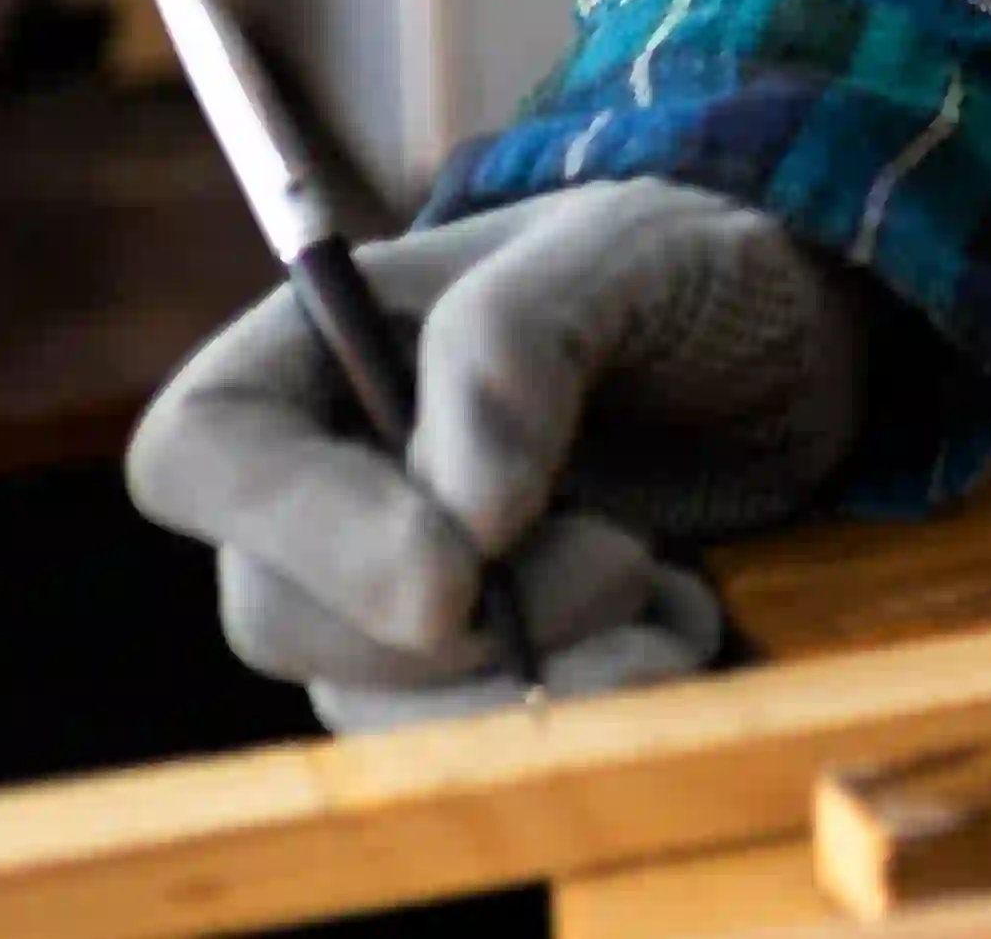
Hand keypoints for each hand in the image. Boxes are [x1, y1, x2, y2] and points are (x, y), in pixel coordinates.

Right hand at [125, 178, 867, 730]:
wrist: (789, 347)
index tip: (456, 569)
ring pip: (372, 703)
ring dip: (527, 683)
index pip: (202, 449)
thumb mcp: (635, 247)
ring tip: (669, 597)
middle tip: (625, 555)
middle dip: (457, 619)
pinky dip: (576, 709)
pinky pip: (460, 743)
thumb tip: (461, 513)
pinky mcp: (464, 664)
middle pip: (277, 613)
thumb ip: (523, 337)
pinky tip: (680, 627)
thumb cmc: (694, 266)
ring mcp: (382, 583)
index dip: (299, 528)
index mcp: (320, 341)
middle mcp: (326, 475)